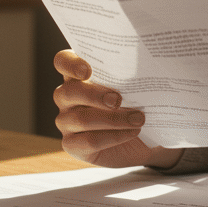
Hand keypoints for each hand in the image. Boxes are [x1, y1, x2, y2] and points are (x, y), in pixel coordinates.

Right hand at [53, 50, 180, 168]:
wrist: (143, 139)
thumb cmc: (136, 104)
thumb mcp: (135, 88)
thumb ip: (131, 76)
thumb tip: (145, 69)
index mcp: (78, 75)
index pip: (62, 61)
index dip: (70, 64)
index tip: (87, 71)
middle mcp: (67, 96)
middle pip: (69, 92)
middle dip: (95, 95)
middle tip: (118, 100)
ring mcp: (66, 121)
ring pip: (79, 118)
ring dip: (112, 119)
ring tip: (137, 119)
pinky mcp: (72, 145)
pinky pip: (88, 141)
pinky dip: (113, 137)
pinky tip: (131, 133)